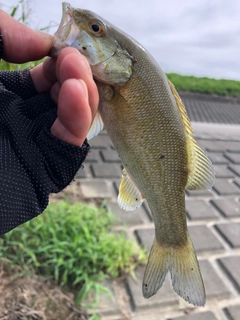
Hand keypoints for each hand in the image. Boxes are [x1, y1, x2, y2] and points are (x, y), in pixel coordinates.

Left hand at [0, 10, 97, 145]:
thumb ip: (3, 35)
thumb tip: (44, 42)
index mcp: (7, 95)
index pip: (44, 78)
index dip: (58, 61)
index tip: (64, 46)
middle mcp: (23, 117)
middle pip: (64, 96)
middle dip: (75, 74)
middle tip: (75, 56)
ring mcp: (34, 140)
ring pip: (75, 118)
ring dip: (84, 90)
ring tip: (77, 66)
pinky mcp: (44, 161)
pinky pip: (70, 141)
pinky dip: (80, 116)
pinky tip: (77, 90)